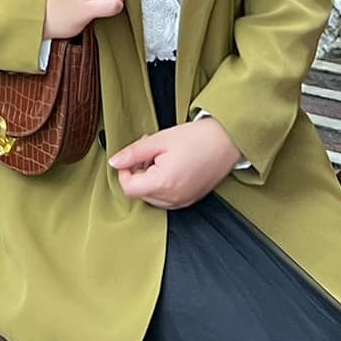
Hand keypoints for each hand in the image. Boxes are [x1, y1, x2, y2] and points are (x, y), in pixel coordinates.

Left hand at [108, 116, 242, 207]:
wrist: (226, 141)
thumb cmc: (196, 138)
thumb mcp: (159, 140)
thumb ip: (133, 153)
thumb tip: (114, 162)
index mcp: (163, 184)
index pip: (128, 188)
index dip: (124, 171)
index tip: (131, 156)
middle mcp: (173, 199)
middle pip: (140, 193)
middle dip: (138, 172)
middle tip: (149, 150)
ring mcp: (182, 202)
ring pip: (152, 196)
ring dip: (149, 178)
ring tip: (162, 157)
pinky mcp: (189, 201)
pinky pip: (166, 198)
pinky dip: (162, 184)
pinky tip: (171, 166)